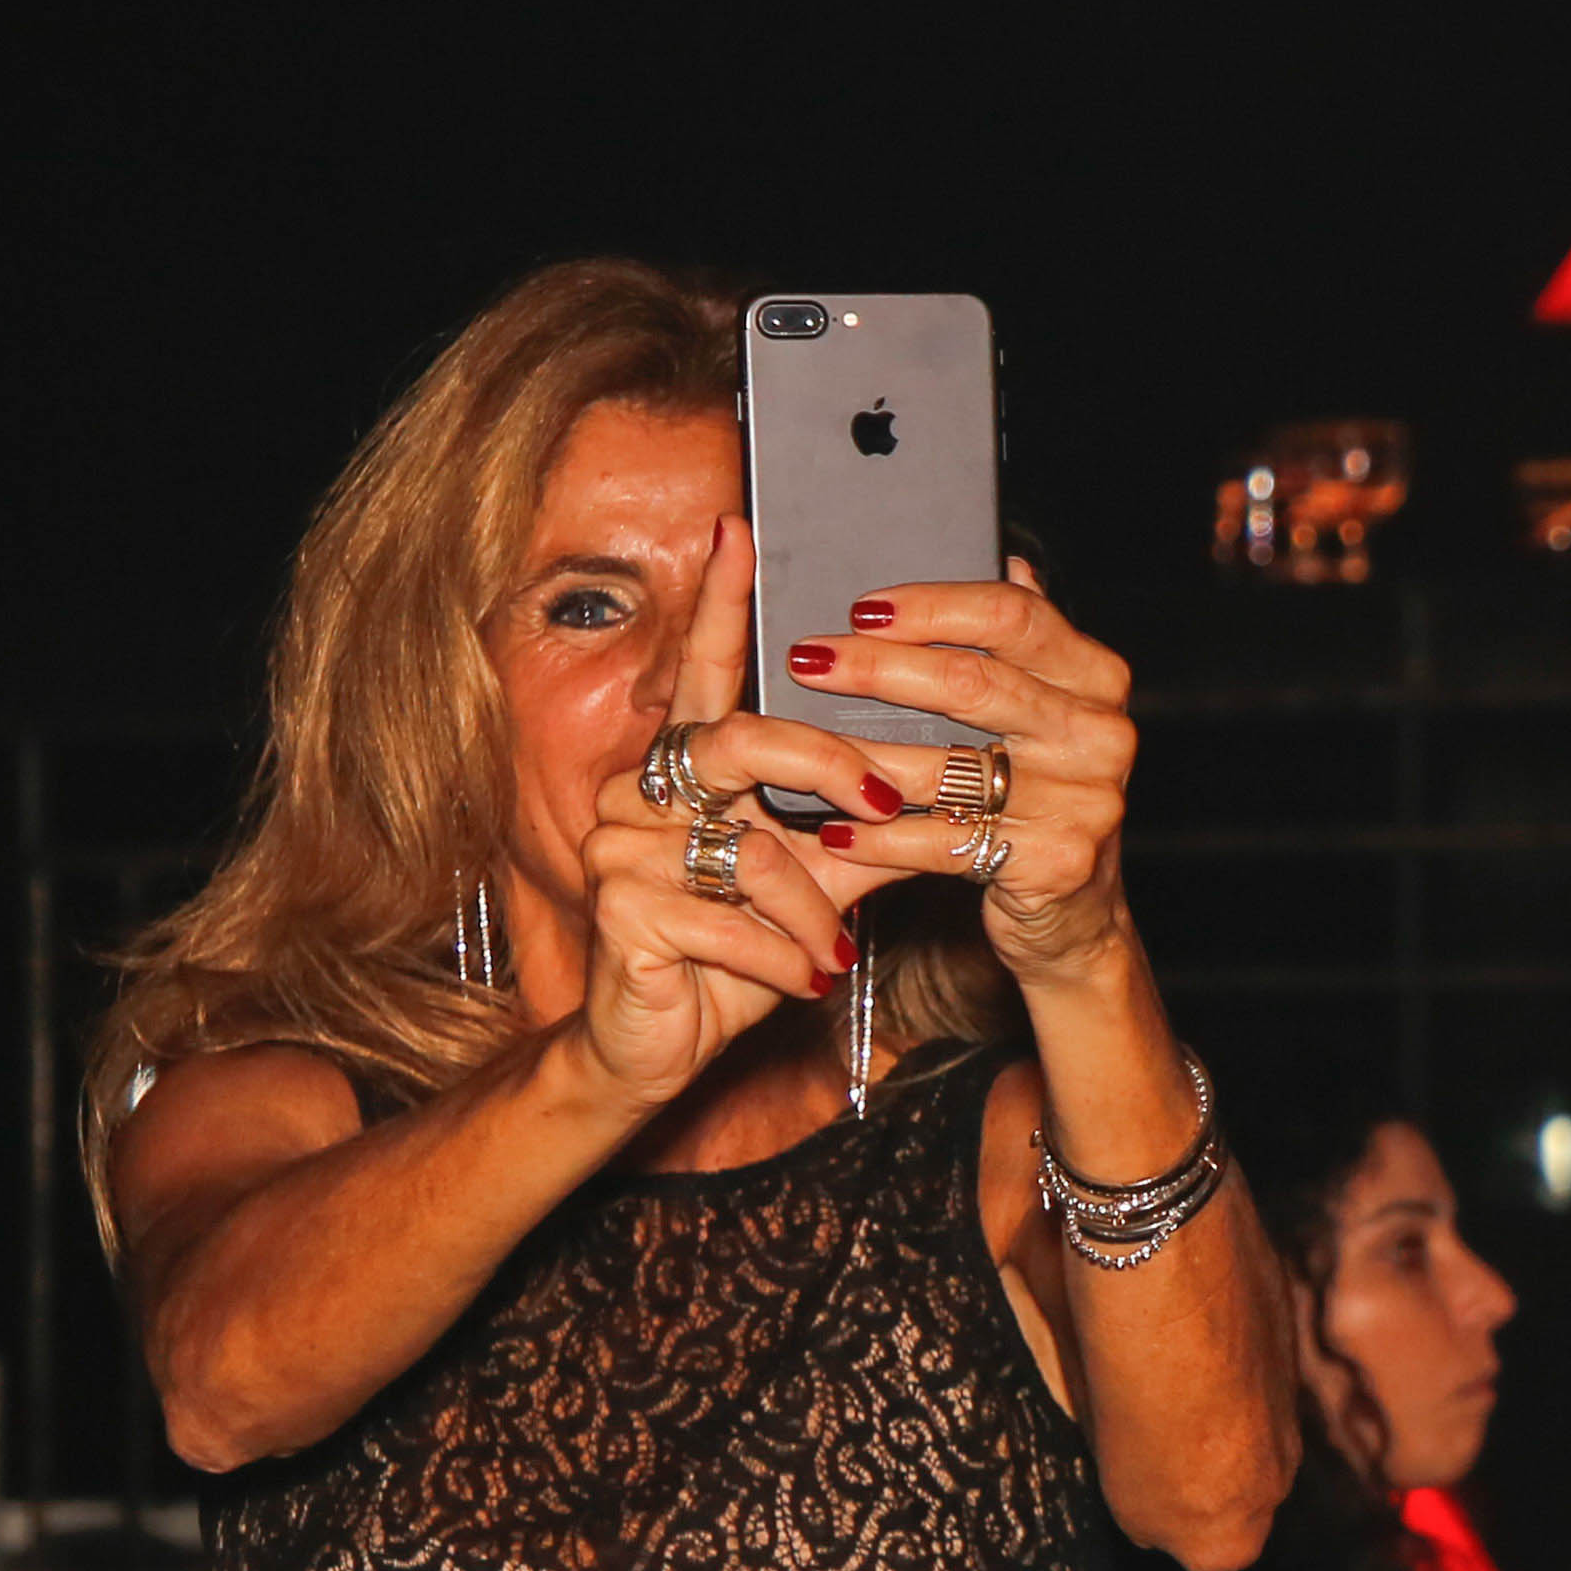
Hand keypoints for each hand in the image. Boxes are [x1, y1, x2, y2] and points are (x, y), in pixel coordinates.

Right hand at [571, 515, 914, 1104]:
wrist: (662, 1043)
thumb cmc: (748, 946)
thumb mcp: (818, 876)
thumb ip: (865, 816)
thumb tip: (952, 761)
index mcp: (691, 766)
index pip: (708, 669)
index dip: (722, 601)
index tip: (744, 527)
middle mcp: (644, 790)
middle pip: (744, 741)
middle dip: (830, 770)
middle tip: (889, 804)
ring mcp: (621, 848)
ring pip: (749, 849)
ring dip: (811, 908)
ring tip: (836, 949)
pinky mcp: (619, 912)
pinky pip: (725, 919)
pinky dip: (782, 955)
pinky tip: (804, 977)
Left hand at [784, 562, 1143, 991]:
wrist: (1075, 914)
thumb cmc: (1039, 798)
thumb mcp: (1044, 716)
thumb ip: (1026, 646)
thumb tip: (1010, 559)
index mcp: (1096, 679)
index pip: (1015, 617)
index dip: (932, 607)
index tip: (861, 607)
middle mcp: (1100, 733)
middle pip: (973, 683)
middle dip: (876, 669)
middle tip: (806, 661)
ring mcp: (1085, 800)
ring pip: (946, 767)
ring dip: (858, 758)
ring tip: (795, 748)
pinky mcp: (1055, 861)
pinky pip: (943, 840)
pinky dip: (880, 837)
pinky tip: (834, 830)